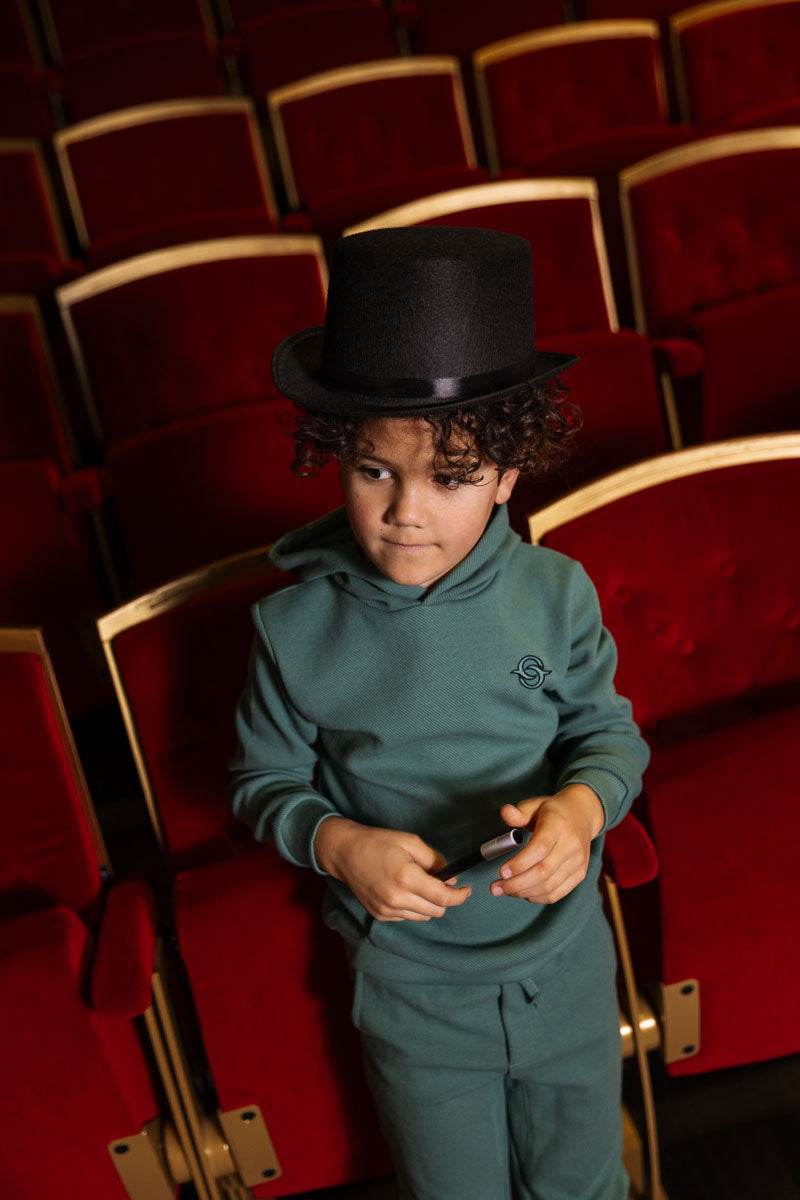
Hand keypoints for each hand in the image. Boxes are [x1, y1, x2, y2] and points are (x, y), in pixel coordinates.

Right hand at [315, 817, 471, 921]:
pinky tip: (404, 889)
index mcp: (406, 878)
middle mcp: (397, 899)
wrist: (344, 852)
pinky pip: (407, 917)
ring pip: (423, 916)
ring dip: (429, 904)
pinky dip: (413, 907)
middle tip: (442, 882)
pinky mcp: (380, 915)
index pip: (443, 898)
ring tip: (419, 883)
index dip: (459, 896)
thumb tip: (451, 877)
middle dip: (445, 899)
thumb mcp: (410, 841)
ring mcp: (387, 910)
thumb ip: (434, 859)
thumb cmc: (377, 842)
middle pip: (436, 911)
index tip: (466, 890)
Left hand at [489, 784, 603, 903]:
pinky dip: (537, 897)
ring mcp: (577, 862)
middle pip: (543, 872)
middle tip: (495, 888)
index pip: (539, 848)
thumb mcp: (535, 805)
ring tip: (504, 890)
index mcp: (558, 826)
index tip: (501, 872)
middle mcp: (571, 846)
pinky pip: (556, 894)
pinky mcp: (579, 875)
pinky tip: (522, 892)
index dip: (520, 863)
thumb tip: (505, 812)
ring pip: (548, 887)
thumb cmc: (553, 812)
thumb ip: (518, 812)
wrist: (582, 816)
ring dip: (523, 892)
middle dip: (516, 884)